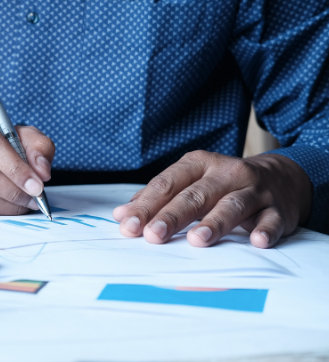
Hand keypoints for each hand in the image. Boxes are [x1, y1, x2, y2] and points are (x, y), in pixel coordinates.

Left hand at [112, 151, 312, 247]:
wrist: (282, 177)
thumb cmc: (223, 184)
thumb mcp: (191, 181)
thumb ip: (158, 197)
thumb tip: (122, 215)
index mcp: (199, 164)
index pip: (167, 184)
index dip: (147, 205)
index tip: (129, 225)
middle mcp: (226, 173)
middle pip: (195, 195)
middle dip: (172, 215)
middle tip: (153, 235)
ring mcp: (254, 190)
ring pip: (232, 205)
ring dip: (214, 223)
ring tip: (196, 240)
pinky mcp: (279, 209)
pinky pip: (272, 219)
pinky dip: (265, 230)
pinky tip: (256, 241)